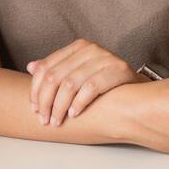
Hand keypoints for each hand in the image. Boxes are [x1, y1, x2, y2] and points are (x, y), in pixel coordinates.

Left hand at [26, 39, 143, 126]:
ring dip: (60, 106)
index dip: (36, 89)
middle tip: (43, 119)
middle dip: (46, 101)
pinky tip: (74, 114)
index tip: (34, 108)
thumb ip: (57, 69)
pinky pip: (91, 87)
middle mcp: (90, 48)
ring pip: (70, 84)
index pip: (46, 67)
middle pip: (55, 76)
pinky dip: (79, 103)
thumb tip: (31, 67)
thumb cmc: (105, 82)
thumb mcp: (79, 72)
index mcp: (77, 47)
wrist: (138, 87)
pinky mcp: (118, 70)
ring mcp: (105, 57)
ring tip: (57, 121)